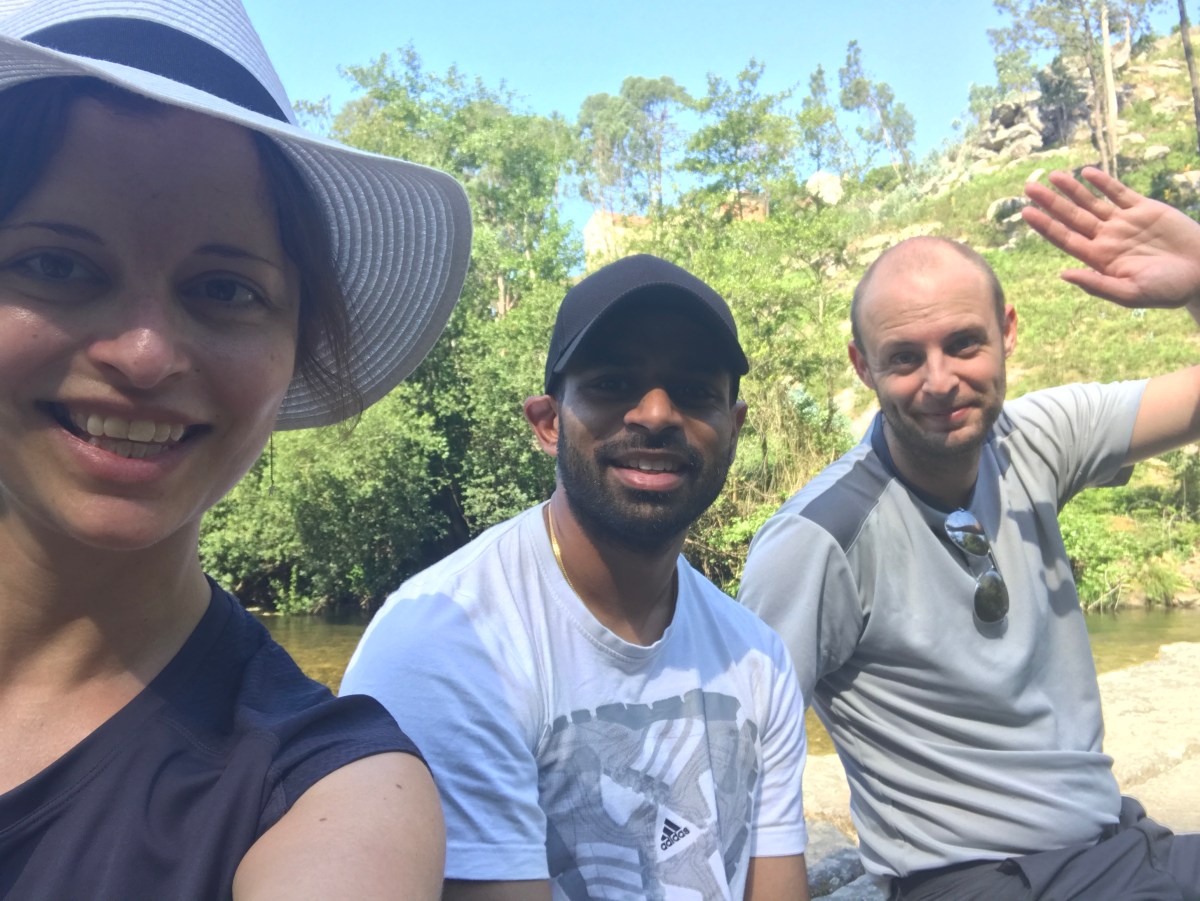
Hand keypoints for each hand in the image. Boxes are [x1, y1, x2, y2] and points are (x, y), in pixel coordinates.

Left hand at [1023, 167, 1199, 309]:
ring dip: (1071, 189)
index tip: (1026, 212)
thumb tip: (1062, 274)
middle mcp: (1107, 238)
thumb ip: (1096, 284)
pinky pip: (1119, 192)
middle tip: (1028, 187)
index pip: (1065, 238)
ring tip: (1051, 176)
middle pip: (1072, 216)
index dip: (1045, 225)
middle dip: (1050, 202)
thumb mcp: (1130, 293)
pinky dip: (1104, 182)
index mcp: (1100, 259)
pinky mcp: (1145, 209)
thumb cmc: (1168, 290)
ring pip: (1092, 201)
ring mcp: (1125, 222)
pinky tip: (1086, 173)